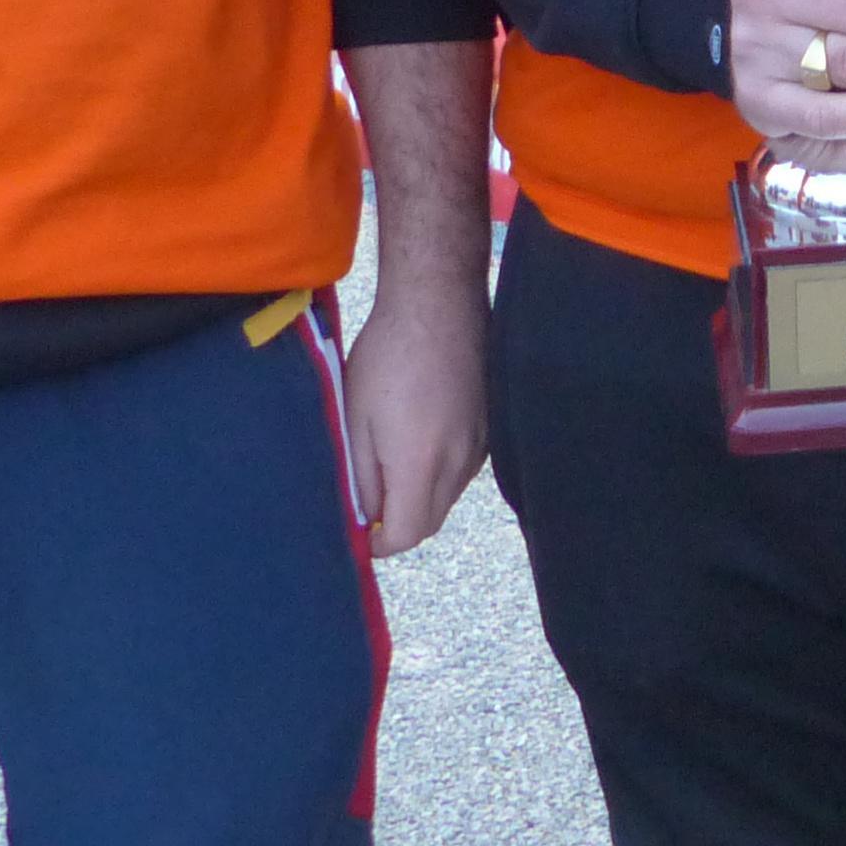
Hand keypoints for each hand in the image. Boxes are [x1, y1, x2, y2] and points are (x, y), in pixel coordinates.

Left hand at [340, 289, 485, 556]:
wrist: (438, 302)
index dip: (379, 543)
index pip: (405, 536)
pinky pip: (462, 470)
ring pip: (447, 497)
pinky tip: (420, 436)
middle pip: (429, 522)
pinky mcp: (490, 426)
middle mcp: (459, 463)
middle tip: (371, 498)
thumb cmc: (388, 355)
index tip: (360, 528)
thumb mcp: (356, 419)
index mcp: (421, 464)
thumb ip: (361, 477)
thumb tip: (366, 516)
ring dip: (420, 497)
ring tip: (392, 460)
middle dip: (399, 524)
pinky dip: (440, 472)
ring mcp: (480, 445)